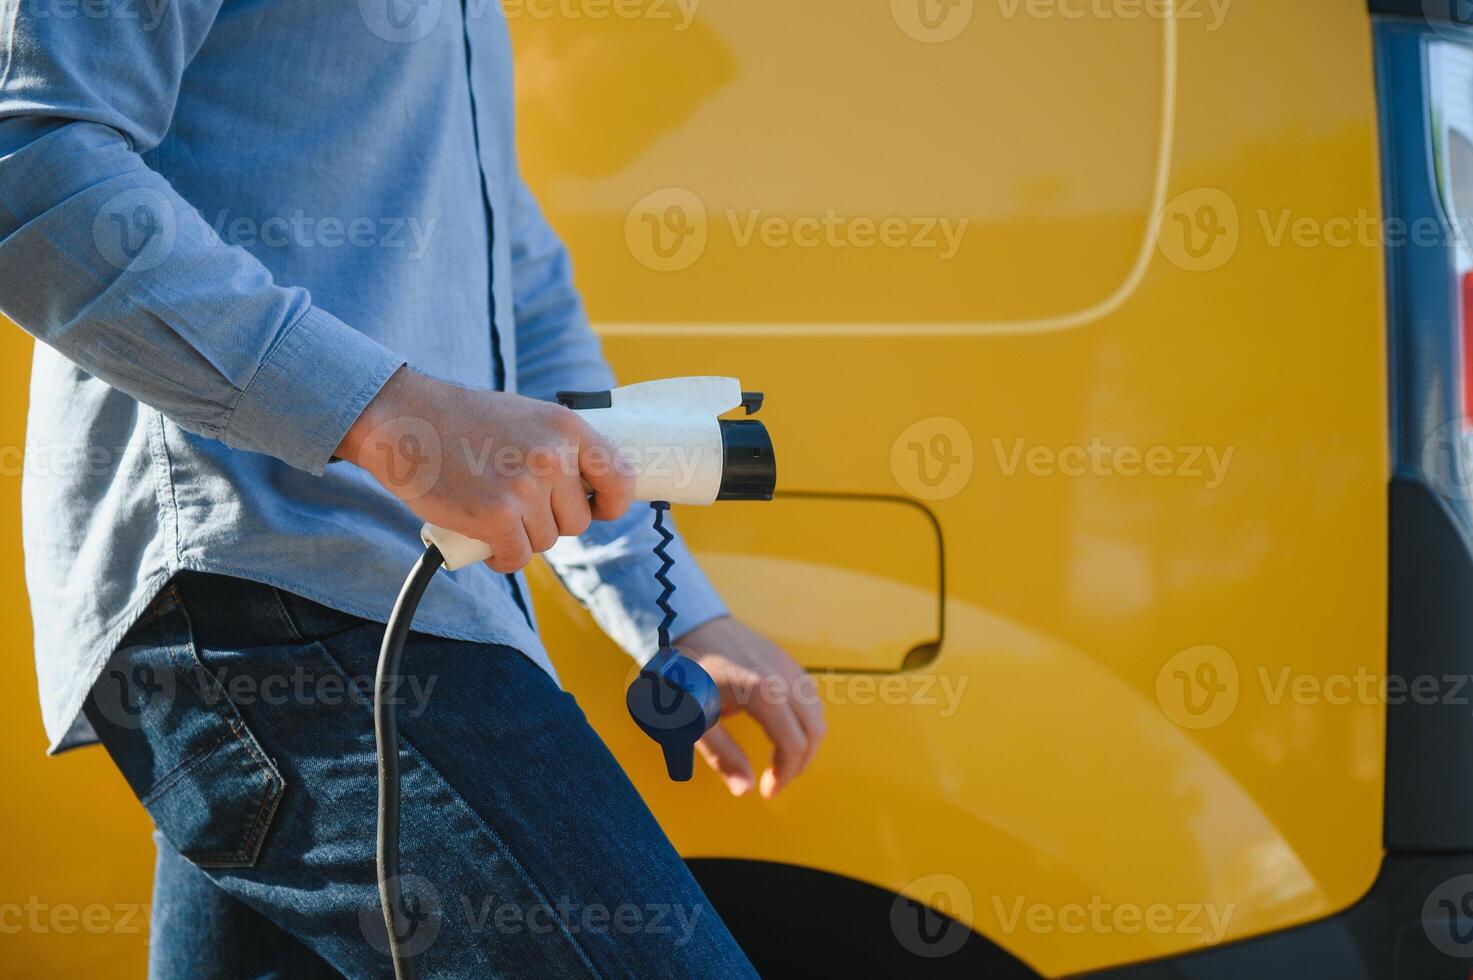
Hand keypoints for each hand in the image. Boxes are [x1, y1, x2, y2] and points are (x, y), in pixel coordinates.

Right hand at [336, 367, 632, 572]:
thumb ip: (558, 446)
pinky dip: (501, 558)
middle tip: (516, 505)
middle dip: (549, 522)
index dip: (611, 502)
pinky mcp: (495, 517)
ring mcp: (525, 488)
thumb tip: (589, 484)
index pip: (620, 477)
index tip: (597, 509)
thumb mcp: (526, 416)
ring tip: (492, 513)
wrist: (403, 420)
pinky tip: (485, 541)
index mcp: (567, 428)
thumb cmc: (462, 420)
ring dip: (521, 537)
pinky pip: (516, 558)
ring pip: (545, 542)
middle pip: (576, 522)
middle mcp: (552, 457)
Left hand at [676, 617, 825, 798]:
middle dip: (800, 761)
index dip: (785, 775)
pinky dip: (805, 717)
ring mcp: (787, 663)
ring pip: (816, 711)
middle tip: (777, 779)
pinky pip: (809, 693)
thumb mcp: (693, 719)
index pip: (793, 744)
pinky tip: (784, 727)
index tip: (768, 791)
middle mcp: (782, 676)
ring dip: (805, 739)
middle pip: (813, 730)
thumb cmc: (685, 673)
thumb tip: (746, 790)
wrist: (684, 623)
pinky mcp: (785, 657)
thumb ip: (722, 755)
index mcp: (761, 693)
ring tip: (781, 757)